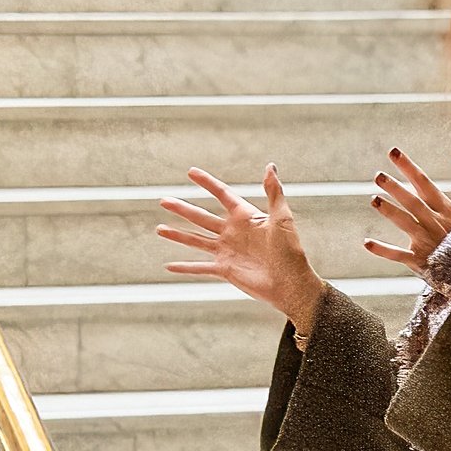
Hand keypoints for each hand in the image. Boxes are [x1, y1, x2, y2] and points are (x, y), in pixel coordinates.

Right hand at [157, 165, 324, 332]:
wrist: (291, 283)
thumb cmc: (291, 250)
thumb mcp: (282, 218)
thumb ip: (273, 193)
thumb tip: (270, 166)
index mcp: (245, 216)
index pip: (222, 195)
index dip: (207, 183)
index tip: (191, 172)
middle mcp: (232, 232)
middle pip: (201, 217)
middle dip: (182, 209)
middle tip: (163, 200)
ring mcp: (227, 251)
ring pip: (196, 240)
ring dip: (178, 235)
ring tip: (159, 229)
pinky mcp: (225, 270)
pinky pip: (200, 268)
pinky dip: (184, 267)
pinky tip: (169, 266)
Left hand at [365, 144, 450, 270]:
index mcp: (446, 209)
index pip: (424, 183)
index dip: (408, 167)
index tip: (393, 152)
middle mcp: (435, 222)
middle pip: (413, 201)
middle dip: (396, 188)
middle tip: (378, 175)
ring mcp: (427, 241)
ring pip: (406, 223)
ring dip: (390, 211)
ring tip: (374, 199)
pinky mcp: (420, 260)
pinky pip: (399, 255)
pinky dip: (383, 250)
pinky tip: (367, 243)